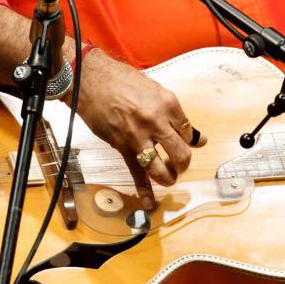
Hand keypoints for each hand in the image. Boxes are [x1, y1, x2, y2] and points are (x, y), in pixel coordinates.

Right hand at [72, 51, 195, 193]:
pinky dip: (144, 190)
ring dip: (168, 177)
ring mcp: (139, 137)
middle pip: (180, 153)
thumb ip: (172, 112)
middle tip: (179, 163)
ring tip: (168, 177)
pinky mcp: (123, 147)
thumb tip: (193, 133)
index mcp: (168, 104)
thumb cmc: (122, 80)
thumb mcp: (154, 89)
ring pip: (161, 168)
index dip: (189, 139)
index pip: (187, 130)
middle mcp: (156, 122)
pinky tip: (149, 203)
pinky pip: (137, 173)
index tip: (188, 142)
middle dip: (182, 163)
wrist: (91, 79)